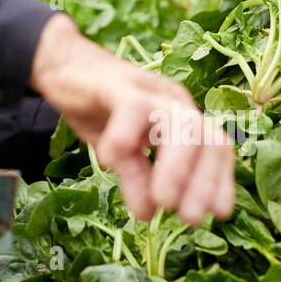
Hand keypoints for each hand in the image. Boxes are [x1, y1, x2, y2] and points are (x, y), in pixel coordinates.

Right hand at [29, 14, 234, 224]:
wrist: (60, 63)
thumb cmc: (97, 108)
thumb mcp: (120, 151)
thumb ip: (137, 175)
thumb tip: (149, 213)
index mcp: (180, 116)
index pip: (215, 146)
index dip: (220, 180)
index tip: (218, 214)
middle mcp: (172, 100)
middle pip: (206, 136)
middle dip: (203, 182)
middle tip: (188, 218)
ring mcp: (147, 89)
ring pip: (178, 123)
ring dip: (175, 169)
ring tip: (161, 202)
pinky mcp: (116, 84)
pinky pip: (132, 108)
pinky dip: (125, 140)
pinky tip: (110, 163)